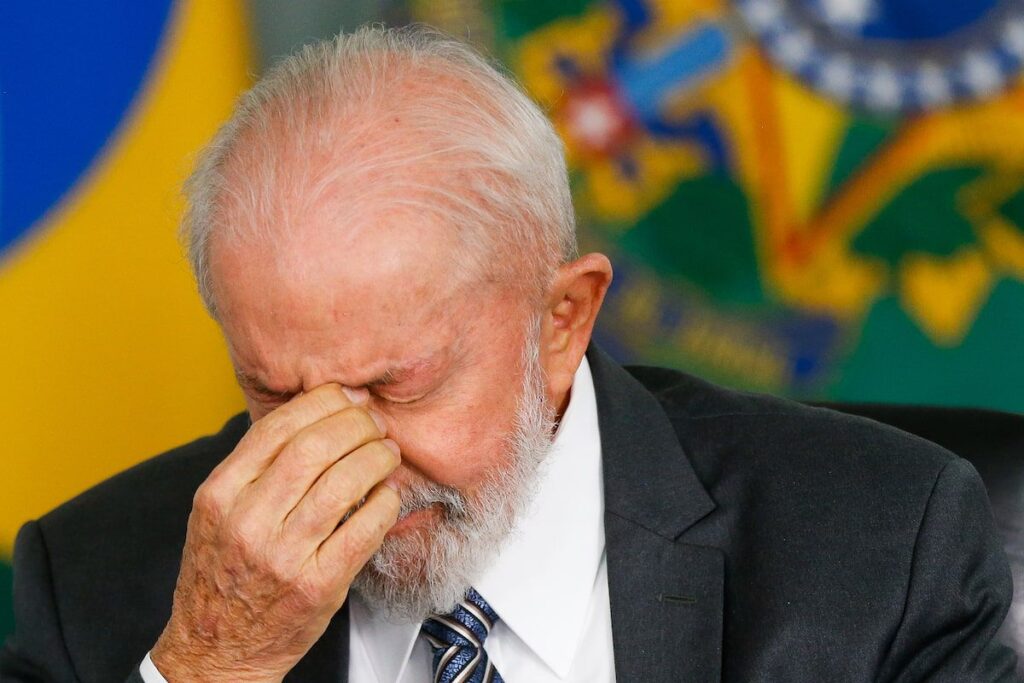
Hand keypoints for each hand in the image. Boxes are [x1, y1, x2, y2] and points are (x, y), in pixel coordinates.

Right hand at [151, 384, 400, 681]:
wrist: (216, 650)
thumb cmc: (223, 577)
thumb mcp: (218, 513)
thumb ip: (256, 467)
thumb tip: (315, 415)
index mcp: (220, 496)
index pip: (276, 428)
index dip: (321, 403)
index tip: (346, 397)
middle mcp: (248, 522)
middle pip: (315, 447)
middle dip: (356, 424)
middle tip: (374, 423)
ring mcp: (284, 556)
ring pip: (344, 482)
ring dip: (376, 458)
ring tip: (386, 454)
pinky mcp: (318, 584)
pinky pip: (365, 528)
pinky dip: (385, 502)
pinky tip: (388, 495)